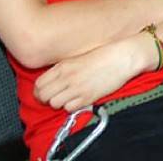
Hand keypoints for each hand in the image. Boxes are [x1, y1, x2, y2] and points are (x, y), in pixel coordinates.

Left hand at [34, 34, 152, 111]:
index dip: (39, 91)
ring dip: (59, 103)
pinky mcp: (88, 97)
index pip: (39, 84)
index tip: (45, 92)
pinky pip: (69, 109)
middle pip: (43, 96)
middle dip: (46, 100)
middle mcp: (67, 77)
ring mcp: (77, 88)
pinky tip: (78, 100)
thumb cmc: (104, 55)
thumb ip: (63, 69)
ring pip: (54, 104)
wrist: (123, 57)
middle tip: (54, 98)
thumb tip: (52, 81)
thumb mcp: (78, 58)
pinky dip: (71, 107)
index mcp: (63, 66)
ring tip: (68, 99)